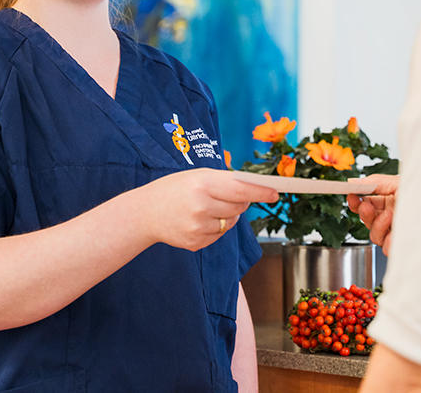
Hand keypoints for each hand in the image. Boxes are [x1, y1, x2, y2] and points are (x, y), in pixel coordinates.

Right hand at [140, 168, 278, 251]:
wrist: (144, 213)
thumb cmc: (174, 189)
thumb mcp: (196, 176)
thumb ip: (224, 181)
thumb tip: (255, 190)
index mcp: (202, 184)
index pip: (241, 190)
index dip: (261, 192)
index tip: (276, 193)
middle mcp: (201, 206)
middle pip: (239, 207)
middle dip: (242, 201)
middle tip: (230, 196)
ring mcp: (198, 227)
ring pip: (231, 223)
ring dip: (228, 215)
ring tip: (207, 207)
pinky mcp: (196, 243)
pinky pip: (219, 236)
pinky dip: (216, 228)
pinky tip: (198, 220)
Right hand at [348, 174, 398, 255]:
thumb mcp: (399, 183)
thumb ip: (375, 182)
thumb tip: (352, 182)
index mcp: (391, 200)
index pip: (366, 203)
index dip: (356, 201)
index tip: (351, 195)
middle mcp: (393, 217)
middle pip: (367, 220)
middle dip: (364, 213)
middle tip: (366, 207)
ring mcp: (396, 232)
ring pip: (374, 235)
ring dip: (378, 226)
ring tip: (390, 216)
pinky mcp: (402, 245)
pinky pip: (386, 248)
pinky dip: (389, 242)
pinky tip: (396, 233)